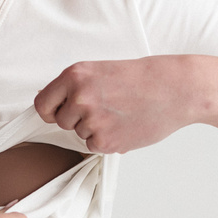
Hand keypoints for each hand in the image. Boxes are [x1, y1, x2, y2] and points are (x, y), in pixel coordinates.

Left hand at [34, 56, 198, 153]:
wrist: (175, 89)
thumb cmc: (143, 78)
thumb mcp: (100, 71)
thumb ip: (74, 87)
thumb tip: (50, 104)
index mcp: (74, 76)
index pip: (42, 105)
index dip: (52, 111)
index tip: (60, 112)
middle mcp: (79, 98)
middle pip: (62, 122)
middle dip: (78, 119)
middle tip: (106, 107)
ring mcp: (92, 121)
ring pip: (80, 134)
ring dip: (95, 129)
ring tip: (120, 113)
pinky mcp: (106, 141)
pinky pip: (94, 146)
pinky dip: (108, 140)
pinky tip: (126, 125)